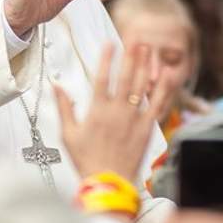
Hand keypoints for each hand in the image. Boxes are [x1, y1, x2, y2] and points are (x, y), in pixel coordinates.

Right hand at [55, 42, 169, 181]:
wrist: (108, 183)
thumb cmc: (87, 160)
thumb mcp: (68, 134)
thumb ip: (64, 107)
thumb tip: (56, 87)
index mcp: (97, 111)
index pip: (102, 77)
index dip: (107, 58)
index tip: (110, 43)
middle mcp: (117, 111)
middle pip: (125, 77)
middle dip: (131, 56)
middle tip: (136, 39)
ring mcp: (134, 119)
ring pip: (141, 87)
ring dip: (145, 66)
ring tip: (149, 50)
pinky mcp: (147, 129)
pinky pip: (157, 106)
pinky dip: (163, 90)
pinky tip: (166, 76)